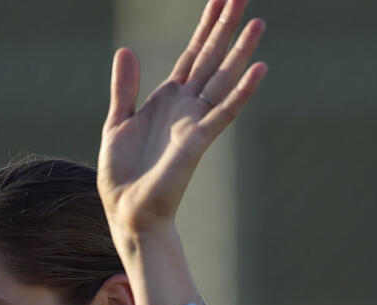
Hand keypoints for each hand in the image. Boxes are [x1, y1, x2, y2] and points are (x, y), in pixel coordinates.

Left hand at [97, 0, 265, 234]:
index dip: (205, 28)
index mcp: (167, 100)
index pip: (191, 55)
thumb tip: (125, 50)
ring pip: (222, 79)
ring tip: (257, 22)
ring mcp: (194, 122)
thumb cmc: (122, 175)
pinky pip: (224, 112)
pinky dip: (242, 91)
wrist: (127, 212)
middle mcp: (186, 107)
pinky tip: (259, 69)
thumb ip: (125, 88)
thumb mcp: (117, 123)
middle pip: (210, 59)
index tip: (220, 0)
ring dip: (240, 52)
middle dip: (225, 28)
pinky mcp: (197, 142)